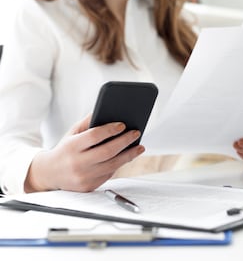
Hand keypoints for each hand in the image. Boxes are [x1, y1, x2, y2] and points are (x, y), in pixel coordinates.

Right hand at [24, 114, 144, 192]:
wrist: (49, 174)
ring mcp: (83, 177)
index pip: (94, 136)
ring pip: (112, 165)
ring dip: (129, 155)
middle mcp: (77, 163)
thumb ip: (89, 122)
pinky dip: (120, 164)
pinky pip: (109, 174)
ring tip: (139, 147)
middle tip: (136, 133)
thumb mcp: (72, 133)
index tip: (123, 124)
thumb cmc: (65, 149)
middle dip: (125, 141)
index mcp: (71, 147)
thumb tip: (107, 110)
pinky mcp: (89, 186)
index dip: (110, 130)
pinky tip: (128, 156)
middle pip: (107, 151)